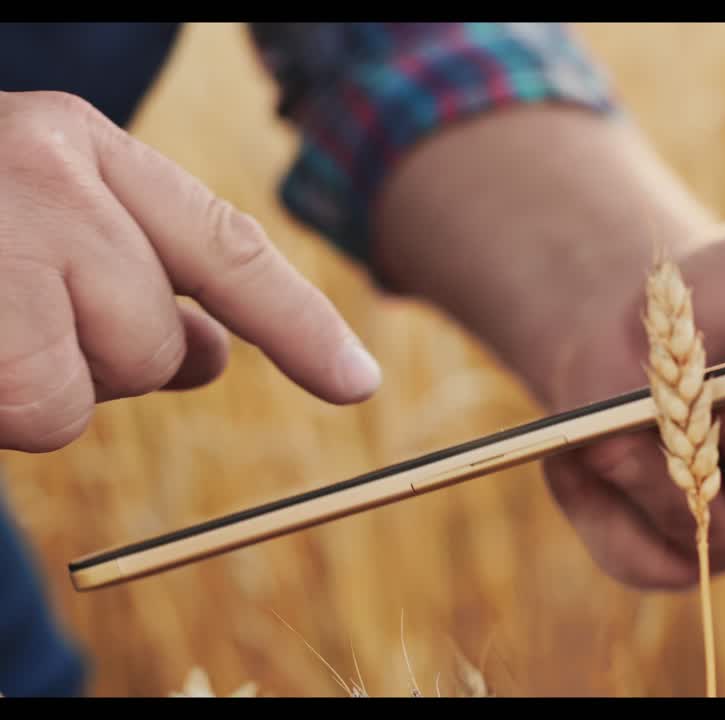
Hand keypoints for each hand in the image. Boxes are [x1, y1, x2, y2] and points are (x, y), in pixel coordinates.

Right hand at [0, 91, 381, 452]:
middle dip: (93, 363)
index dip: (298, 324)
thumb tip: (210, 358)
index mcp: (78, 143)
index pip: (224, 246)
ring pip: (99, 386)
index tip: (358, 380)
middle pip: (156, 345)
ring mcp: (6, 235)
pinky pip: (42, 408)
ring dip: (42, 385)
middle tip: (15, 322)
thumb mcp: (33, 221)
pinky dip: (8, 407)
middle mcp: (52, 172)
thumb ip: (128, 272)